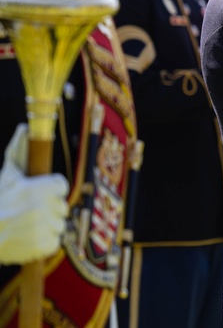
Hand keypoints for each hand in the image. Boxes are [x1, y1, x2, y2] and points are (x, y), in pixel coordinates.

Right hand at [0, 124, 68, 264]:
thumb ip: (19, 151)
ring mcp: (44, 228)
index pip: (60, 186)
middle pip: (61, 206)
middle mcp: (43, 207)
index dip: (50, 190)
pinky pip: (55, 242)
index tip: (38, 194)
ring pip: (60, 224)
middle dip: (48, 208)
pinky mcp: (44, 246)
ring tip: (27, 225)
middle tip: (29, 212)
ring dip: (47, 226)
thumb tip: (24, 128)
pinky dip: (44, 243)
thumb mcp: (8, 175)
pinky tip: (28, 238)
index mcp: (39, 188)